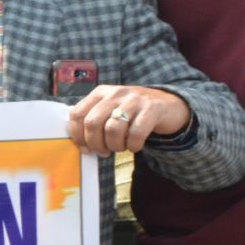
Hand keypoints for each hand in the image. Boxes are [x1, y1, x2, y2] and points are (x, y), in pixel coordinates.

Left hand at [68, 85, 189, 156]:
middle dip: (95, 143)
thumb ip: (95, 121)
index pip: (77, 114)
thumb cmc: (133, 113)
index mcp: (100, 93)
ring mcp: (133, 100)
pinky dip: (133, 146)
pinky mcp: (151, 109)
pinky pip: (136, 133)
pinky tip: (134, 146)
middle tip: (104, 152)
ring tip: (120, 148)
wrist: (168, 105)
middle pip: (92, 123)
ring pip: (113, 129)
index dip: (77, 135)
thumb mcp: (111, 110)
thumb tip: (82, 146)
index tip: (85, 149)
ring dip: (115, 146)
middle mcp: (114, 93)